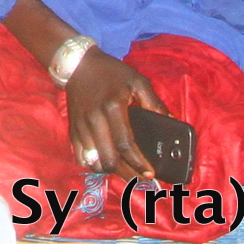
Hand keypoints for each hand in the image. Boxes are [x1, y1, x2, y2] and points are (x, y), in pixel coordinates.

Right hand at [62, 46, 164, 179]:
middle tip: (140, 178)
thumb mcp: (137, 81)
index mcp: (113, 107)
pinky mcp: (73, 130)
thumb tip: (171, 120)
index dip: (139, 163)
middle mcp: (95, 120)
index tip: (150, 174)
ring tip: (126, 172)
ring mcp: (81, 127)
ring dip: (112, 172)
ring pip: (95, 162)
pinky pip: (82, 158)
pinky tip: (107, 164)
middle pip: (109, 159)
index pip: (125, 144)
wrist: (79, 64)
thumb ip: (154, 102)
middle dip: (127, 174)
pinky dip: (95, 166)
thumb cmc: (112, 72)